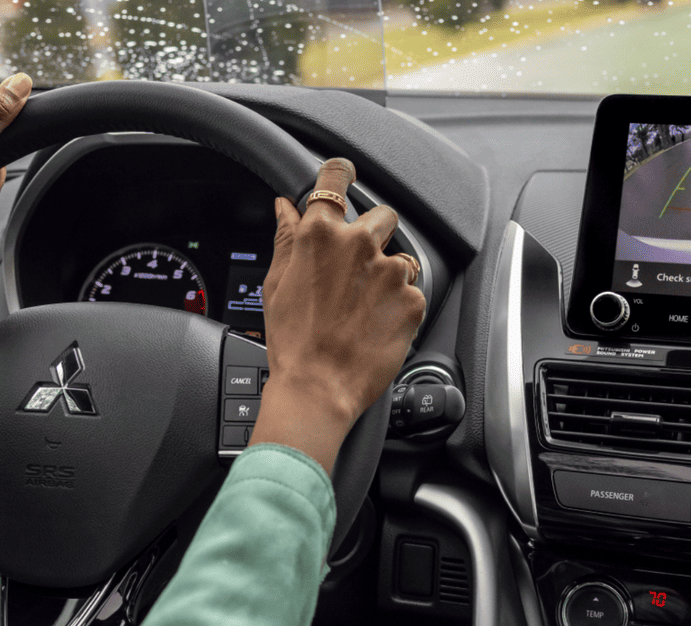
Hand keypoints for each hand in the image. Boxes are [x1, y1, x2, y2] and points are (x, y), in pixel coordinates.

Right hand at [250, 158, 426, 473]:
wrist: (319, 388)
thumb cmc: (293, 342)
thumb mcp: (277, 284)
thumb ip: (287, 238)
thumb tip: (284, 207)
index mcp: (320, 234)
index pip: (335, 179)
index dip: (341, 174)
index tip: (346, 173)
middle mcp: (359, 244)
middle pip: (382, 214)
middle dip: (374, 233)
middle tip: (358, 268)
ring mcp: (389, 271)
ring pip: (401, 255)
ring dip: (389, 272)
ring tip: (366, 307)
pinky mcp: (413, 298)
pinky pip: (412, 290)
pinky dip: (400, 304)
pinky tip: (377, 325)